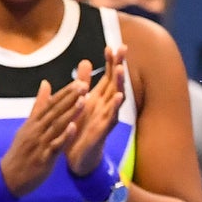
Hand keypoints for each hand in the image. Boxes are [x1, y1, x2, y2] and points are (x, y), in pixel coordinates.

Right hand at [1, 77, 86, 195]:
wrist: (9, 176)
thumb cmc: (20, 152)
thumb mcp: (27, 126)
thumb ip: (38, 106)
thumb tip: (45, 84)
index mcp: (33, 122)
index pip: (50, 104)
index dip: (65, 93)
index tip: (79, 82)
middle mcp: (36, 130)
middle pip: (54, 111)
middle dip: (70, 98)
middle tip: (84, 85)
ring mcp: (39, 143)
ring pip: (56, 126)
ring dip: (70, 113)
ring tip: (83, 101)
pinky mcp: (43, 158)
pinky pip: (54, 146)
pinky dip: (64, 136)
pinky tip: (73, 127)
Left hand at [66, 46, 125, 175]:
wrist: (78, 155)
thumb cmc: (82, 127)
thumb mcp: (81, 102)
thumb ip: (84, 82)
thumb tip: (86, 61)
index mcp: (99, 98)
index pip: (107, 76)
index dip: (110, 61)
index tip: (111, 46)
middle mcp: (106, 106)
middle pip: (115, 82)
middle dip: (119, 65)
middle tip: (123, 48)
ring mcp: (106, 118)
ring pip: (116, 98)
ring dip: (120, 83)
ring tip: (121, 69)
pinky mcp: (103, 130)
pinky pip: (111, 118)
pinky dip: (115, 108)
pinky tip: (119, 98)